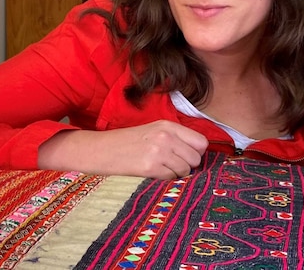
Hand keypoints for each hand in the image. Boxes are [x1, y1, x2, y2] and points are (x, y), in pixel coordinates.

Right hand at [37, 120, 207, 178]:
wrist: (101, 149)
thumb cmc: (127, 142)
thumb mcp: (153, 131)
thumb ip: (176, 138)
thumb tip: (198, 154)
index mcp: (167, 125)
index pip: (201, 142)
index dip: (196, 152)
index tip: (186, 156)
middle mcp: (166, 136)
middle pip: (196, 158)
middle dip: (188, 165)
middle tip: (171, 164)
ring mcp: (158, 151)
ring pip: (186, 170)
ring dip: (176, 173)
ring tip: (160, 167)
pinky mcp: (151, 167)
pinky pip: (172, 178)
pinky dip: (165, 178)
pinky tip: (153, 172)